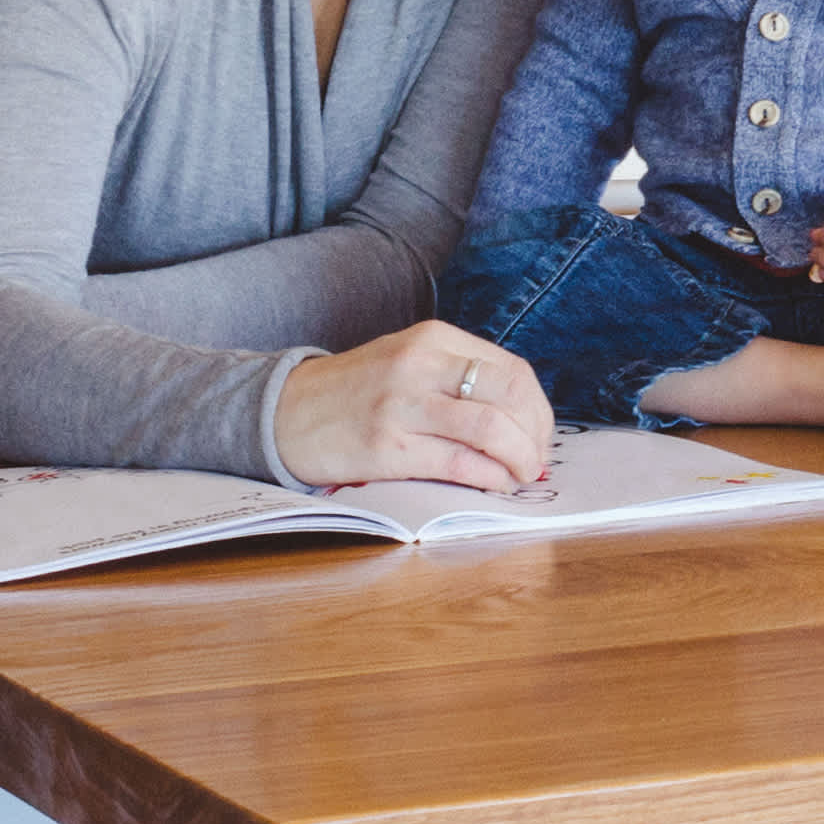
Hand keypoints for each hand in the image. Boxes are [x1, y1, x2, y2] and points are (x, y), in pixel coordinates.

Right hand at [276, 323, 555, 491]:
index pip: (512, 369)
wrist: (283, 411)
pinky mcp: (386, 448)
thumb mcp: (409, 360)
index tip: (540, 434)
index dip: (538, 408)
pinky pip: (457, 463)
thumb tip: (521, 416)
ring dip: (519, 458)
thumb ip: (459, 375)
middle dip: (536, 433)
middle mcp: (421, 365)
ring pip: (490, 429)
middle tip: (536, 459)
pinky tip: (495, 484)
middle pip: (510, 395)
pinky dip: (488, 477)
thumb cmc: (356, 391)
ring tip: (521, 475)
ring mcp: (403, 405)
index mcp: (433, 339)